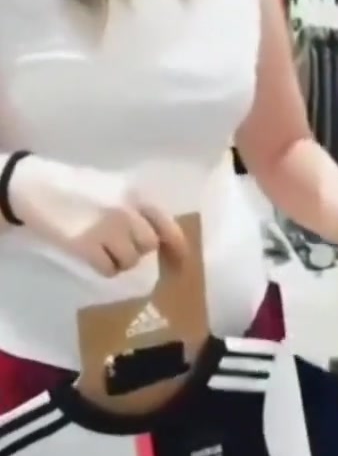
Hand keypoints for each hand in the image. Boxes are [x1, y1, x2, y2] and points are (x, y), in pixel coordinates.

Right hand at [9, 156, 187, 276]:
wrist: (37, 187)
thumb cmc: (77, 185)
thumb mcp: (113, 186)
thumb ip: (136, 207)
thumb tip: (157, 237)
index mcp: (135, 193)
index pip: (166, 224)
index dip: (177, 246)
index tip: (181, 262)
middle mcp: (126, 211)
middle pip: (148, 245)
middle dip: (138, 249)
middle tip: (121, 244)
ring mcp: (107, 229)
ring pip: (130, 260)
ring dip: (120, 260)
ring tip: (103, 247)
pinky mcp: (87, 246)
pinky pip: (109, 269)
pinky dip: (104, 267)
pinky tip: (93, 255)